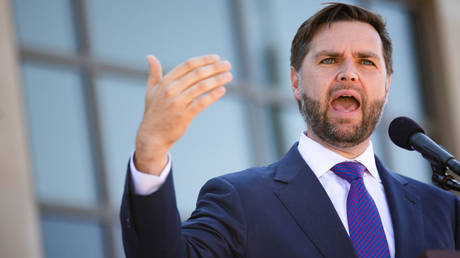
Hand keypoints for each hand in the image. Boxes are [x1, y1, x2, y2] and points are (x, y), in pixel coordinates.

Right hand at [134, 55, 231, 174]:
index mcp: (165, 82)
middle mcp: (171, 90)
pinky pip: (201, 103)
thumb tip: (150, 56)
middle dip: (215, 68)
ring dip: (217, 80)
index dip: (204, 60)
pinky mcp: (184, 116)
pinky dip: (213, 96)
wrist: (151, 136)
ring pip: (201, 87)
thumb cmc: (153, 112)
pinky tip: (222, 90)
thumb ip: (154, 73)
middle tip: (228, 65)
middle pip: (197, 74)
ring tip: (229, 76)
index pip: (187, 65)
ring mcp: (177, 103)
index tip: (217, 58)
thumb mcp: (151, 91)